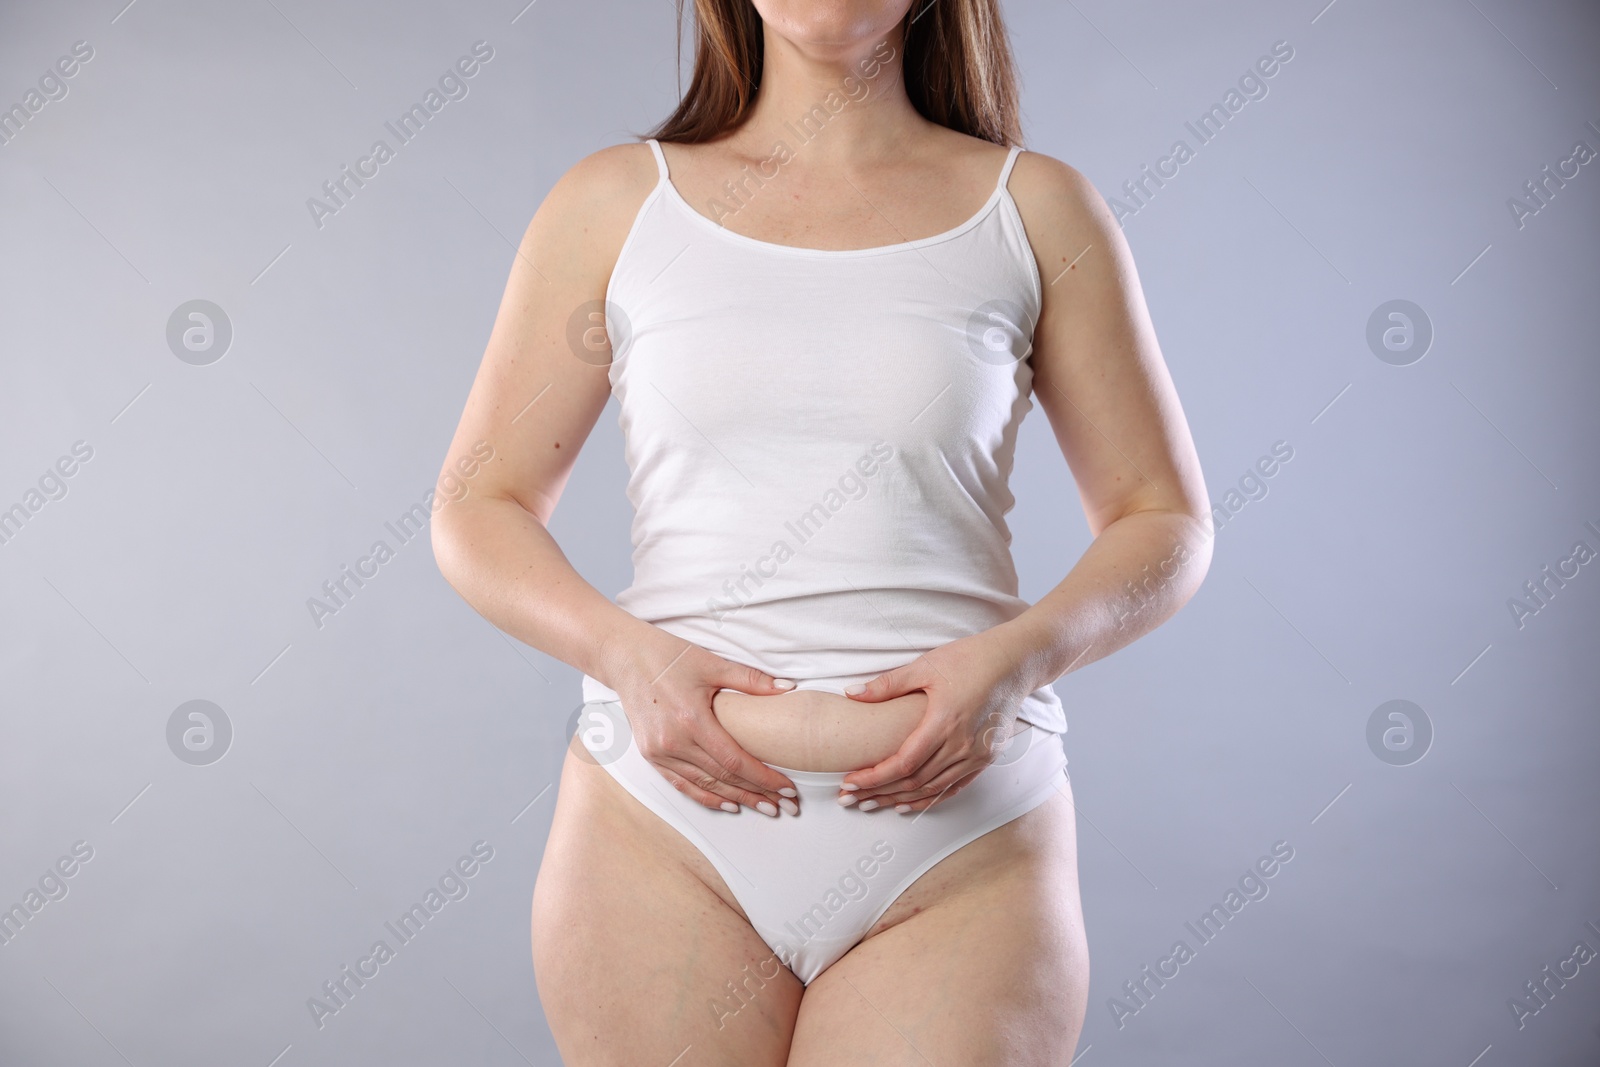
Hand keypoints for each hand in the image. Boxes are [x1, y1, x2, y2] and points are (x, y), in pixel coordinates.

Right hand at [601, 623, 799, 816]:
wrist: (625, 657)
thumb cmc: (666, 656)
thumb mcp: (713, 663)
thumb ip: (752, 680)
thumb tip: (788, 688)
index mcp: (691, 719)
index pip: (735, 760)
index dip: (763, 778)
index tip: (786, 787)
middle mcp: (673, 741)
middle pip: (723, 778)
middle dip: (756, 793)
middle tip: (784, 805)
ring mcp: (659, 751)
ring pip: (704, 785)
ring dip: (736, 799)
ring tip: (763, 807)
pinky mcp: (650, 755)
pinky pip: (682, 784)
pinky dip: (706, 797)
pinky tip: (728, 803)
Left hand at [838, 628, 1032, 812]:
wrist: (1013, 662)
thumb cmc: (969, 659)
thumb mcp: (925, 666)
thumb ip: (887, 685)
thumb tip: (851, 693)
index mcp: (944, 722)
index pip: (903, 763)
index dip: (874, 777)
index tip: (850, 781)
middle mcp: (962, 744)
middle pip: (914, 781)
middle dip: (879, 792)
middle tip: (852, 798)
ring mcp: (977, 755)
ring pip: (933, 789)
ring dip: (901, 799)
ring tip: (873, 803)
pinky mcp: (986, 758)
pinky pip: (954, 787)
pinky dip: (930, 799)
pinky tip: (909, 803)